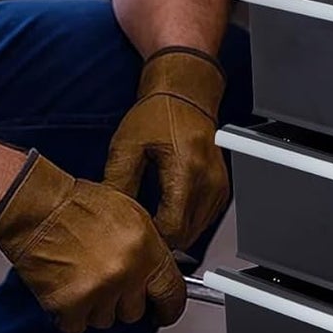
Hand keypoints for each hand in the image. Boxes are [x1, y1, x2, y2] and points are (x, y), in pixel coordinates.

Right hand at [0, 150, 185, 332]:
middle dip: (121, 300)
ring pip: (105, 320)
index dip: (168, 308)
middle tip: (104, 279)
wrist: (37, 209)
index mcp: (146, 249)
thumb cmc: (78, 206)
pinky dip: (69, 314)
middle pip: (134, 311)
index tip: (163, 313)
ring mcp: (99, 291)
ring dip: (94, 306)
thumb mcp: (131, 216)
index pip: (172, 293)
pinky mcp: (70, 305)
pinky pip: (76, 326)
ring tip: (81, 276)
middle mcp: (126, 273)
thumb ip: (149, 249)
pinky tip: (65, 287)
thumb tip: (157, 273)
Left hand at [103, 46, 229, 250]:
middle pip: (186, 236)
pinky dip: (185, 221)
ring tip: (149, 218)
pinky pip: (203, 220)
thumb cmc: (159, 113)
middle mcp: (209, 182)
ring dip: (173, 231)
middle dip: (160, 237)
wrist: (185, 94)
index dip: (150, 238)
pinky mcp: (221, 189)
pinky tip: (166, 209)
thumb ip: (118, 183)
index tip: (132, 234)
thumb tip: (111, 217)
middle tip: (136, 228)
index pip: (172, 230)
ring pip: (196, 232)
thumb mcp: (127, 145)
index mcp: (187, 171)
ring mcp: (218, 187)